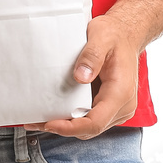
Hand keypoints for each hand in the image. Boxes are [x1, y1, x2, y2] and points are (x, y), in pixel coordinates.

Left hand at [24, 14, 138, 138]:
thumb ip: (92, 56)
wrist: (125, 34)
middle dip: (63, 128)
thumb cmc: (114, 35)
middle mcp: (122, 105)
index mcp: (121, 92)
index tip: (50, 124)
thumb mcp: (101, 37)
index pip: (96, 122)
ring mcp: (116, 108)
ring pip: (89, 126)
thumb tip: (80, 77)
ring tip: (40, 118)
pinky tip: (55, 110)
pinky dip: (73, 117)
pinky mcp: (108, 105)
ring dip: (66, 124)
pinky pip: (90, 117)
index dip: (72, 128)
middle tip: (36, 121)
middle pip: (90, 129)